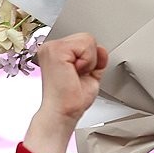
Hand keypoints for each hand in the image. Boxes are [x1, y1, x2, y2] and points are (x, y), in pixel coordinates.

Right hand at [22, 32, 107, 152]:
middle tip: (76, 77)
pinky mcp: (56, 49)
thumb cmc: (71, 100)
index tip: (78, 76)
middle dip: (89, 60)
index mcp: (57, 52)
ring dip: (88, 62)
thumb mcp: (90, 75)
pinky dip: (86, 62)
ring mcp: (52, 47)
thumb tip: (101, 49)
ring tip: (75, 75)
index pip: (84, 43)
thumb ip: (96, 59)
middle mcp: (52, 47)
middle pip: (86, 38)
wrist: (63, 113)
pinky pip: (85, 45)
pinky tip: (74, 73)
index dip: (89, 60)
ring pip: (87, 40)